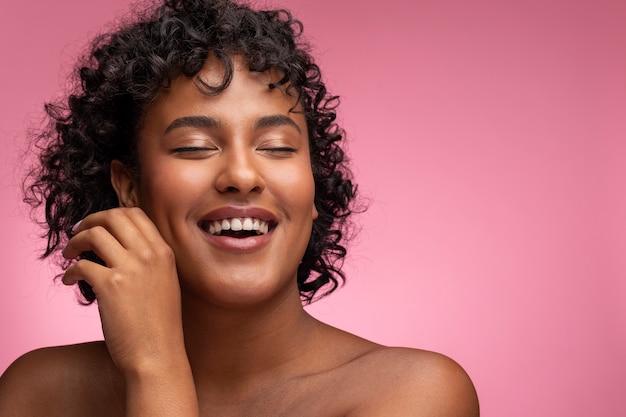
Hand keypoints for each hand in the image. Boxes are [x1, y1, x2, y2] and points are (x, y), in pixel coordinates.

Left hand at [62, 207, 186, 375]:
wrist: (158, 354)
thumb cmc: (160, 326)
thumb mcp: (166, 282)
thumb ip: (150, 260)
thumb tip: (119, 246)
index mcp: (164, 252)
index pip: (135, 214)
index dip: (111, 215)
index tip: (99, 225)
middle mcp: (150, 254)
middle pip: (113, 217)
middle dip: (90, 221)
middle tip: (78, 232)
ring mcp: (131, 268)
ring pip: (95, 234)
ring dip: (75, 241)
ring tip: (69, 254)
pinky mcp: (110, 286)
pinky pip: (81, 265)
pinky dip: (70, 271)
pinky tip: (69, 281)